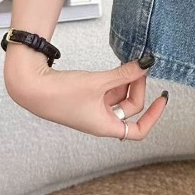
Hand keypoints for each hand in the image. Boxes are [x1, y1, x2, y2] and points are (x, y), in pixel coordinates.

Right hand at [4, 51, 167, 140]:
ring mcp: (94, 109)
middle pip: (131, 108)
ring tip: (129, 64)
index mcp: (105, 126)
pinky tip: (119, 66)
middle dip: (138, 87)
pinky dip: (117, 79)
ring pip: (121, 96)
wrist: (32, 87)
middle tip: (140, 67)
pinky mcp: (88, 98)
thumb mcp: (99, 82)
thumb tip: (148, 64)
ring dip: (127, 81)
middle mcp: (101, 120)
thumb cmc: (60, 94)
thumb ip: (126, 74)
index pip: (138, 131)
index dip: (153, 116)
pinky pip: (110, 90)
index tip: (162, 99)